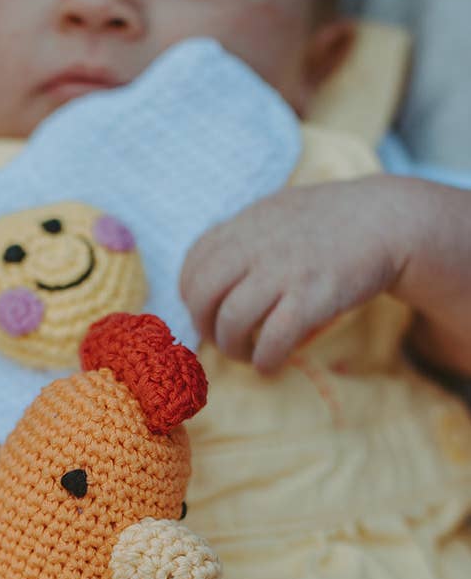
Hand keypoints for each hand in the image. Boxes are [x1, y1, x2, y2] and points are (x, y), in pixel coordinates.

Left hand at [180, 179, 405, 372]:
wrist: (389, 219)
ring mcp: (284, 271)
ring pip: (232, 321)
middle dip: (204, 326)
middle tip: (221, 338)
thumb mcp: (275, 214)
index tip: (207, 312)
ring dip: (232, 348)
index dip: (191, 297)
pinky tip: (270, 364)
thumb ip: (238, 239)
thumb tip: (202, 275)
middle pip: (202, 295)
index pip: (193, 265)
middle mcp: (258, 245)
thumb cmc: (326, 223)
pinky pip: (272, 339)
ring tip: (245, 354)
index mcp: (245, 225)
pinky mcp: (312, 297)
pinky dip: (264, 360)